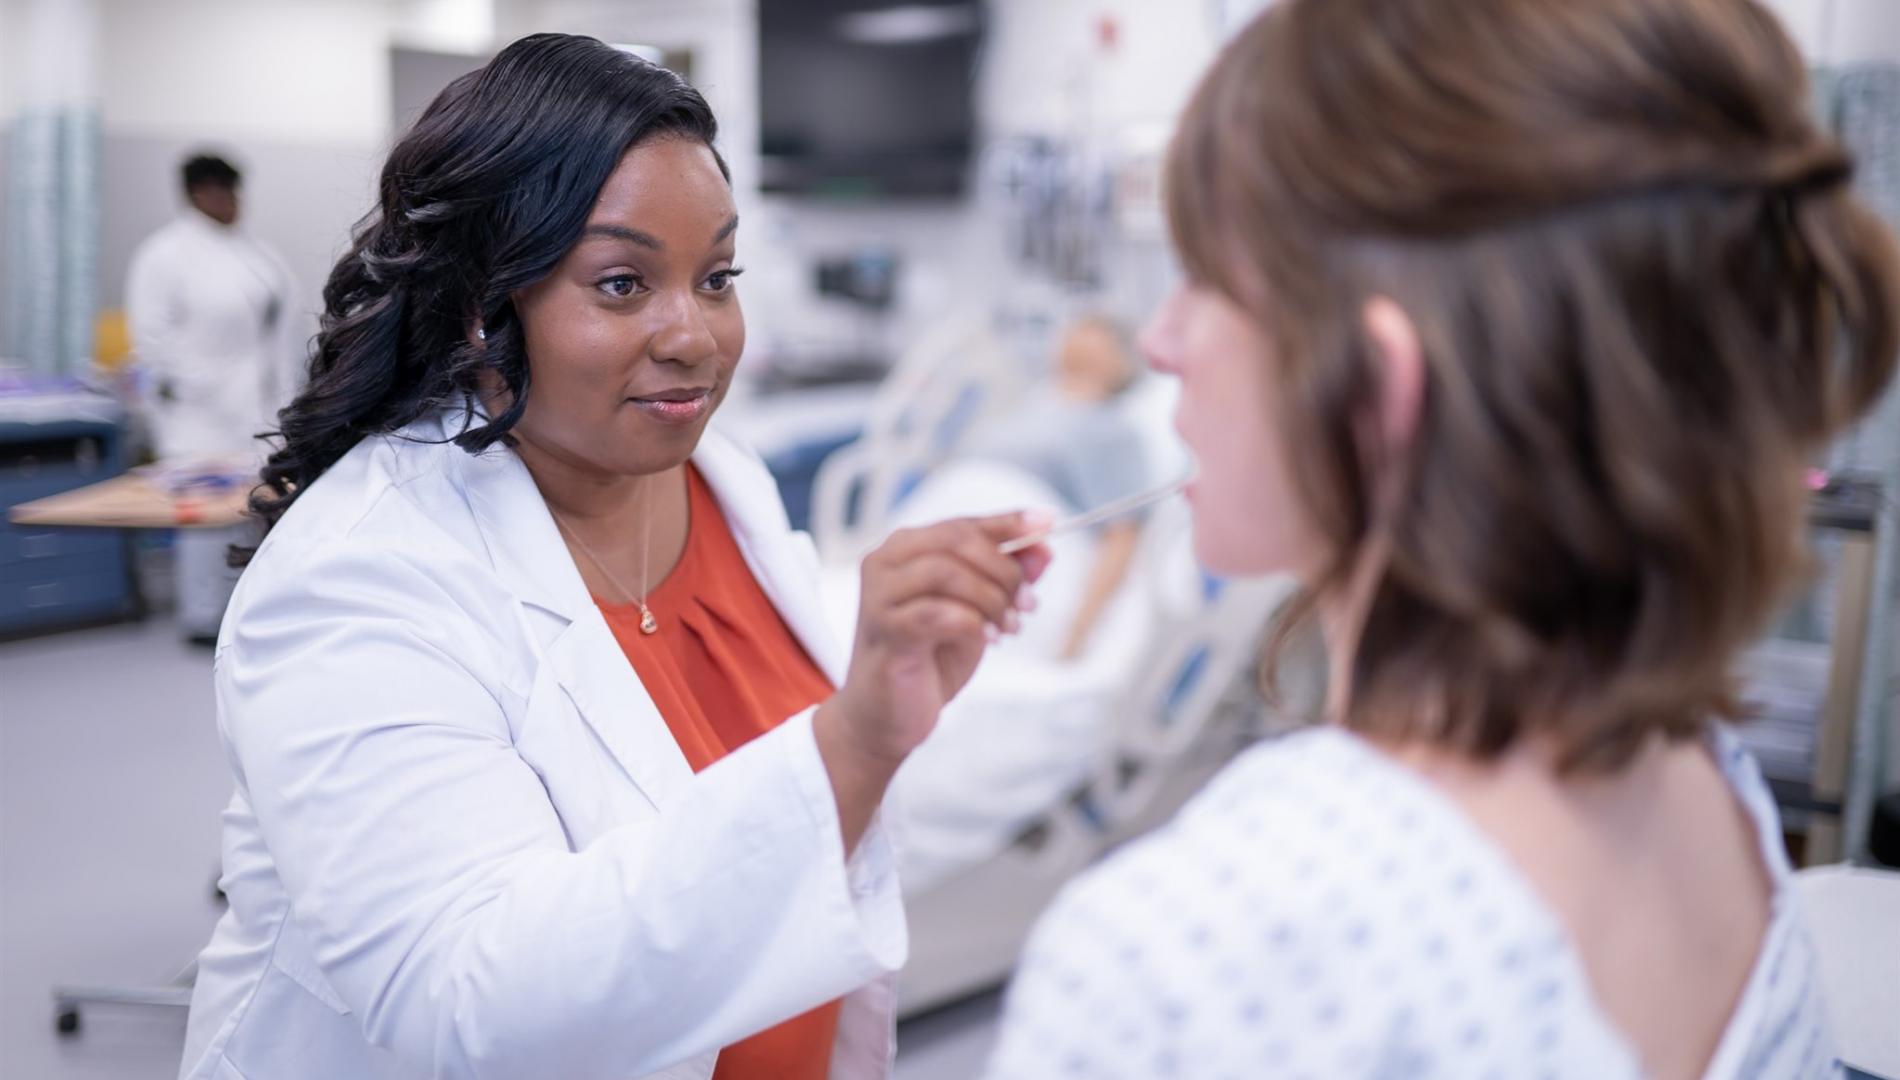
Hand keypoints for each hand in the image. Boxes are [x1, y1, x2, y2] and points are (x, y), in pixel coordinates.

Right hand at [822, 512, 1052, 769]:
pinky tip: (987, 640)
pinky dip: (972, 623)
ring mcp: (879, 595)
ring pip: (947, 572)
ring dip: (991, 598)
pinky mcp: (884, 631)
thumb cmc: (928, 659)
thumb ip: (1005, 578)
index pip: (963, 523)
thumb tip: (1042, 550)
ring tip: (1009, 627)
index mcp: (906, 549)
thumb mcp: (977, 613)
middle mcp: (886, 562)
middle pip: (956, 540)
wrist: (886, 715)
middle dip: (1004, 569)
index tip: (1048, 523)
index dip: (1007, 522)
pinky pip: (936, 613)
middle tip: (1027, 603)